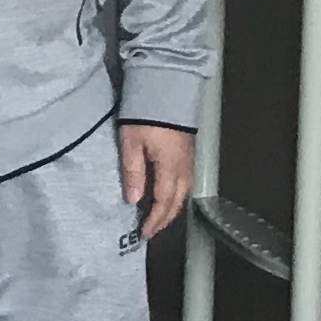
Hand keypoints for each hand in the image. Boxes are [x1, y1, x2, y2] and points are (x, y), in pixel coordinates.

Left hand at [118, 122, 191, 239]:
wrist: (165, 87)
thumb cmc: (145, 114)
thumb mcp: (131, 142)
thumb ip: (133, 172)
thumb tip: (134, 200)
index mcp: (169, 166)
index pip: (163, 201)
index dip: (154, 220)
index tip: (143, 233)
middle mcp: (183, 166)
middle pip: (177, 200)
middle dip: (165, 218)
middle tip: (151, 230)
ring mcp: (188, 158)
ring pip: (184, 191)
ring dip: (172, 207)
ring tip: (159, 216)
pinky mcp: (188, 150)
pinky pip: (186, 180)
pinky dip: (177, 194)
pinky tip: (168, 194)